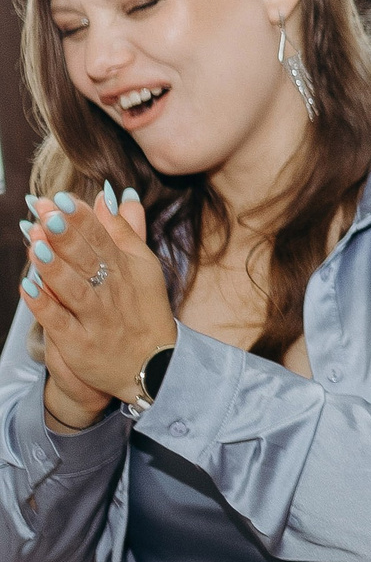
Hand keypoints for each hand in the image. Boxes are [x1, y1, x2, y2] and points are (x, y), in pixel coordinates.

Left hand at [21, 187, 173, 412]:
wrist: (153, 367)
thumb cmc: (143, 311)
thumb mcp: (143, 267)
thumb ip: (125, 230)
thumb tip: (114, 195)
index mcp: (126, 270)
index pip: (103, 239)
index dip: (82, 219)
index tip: (61, 199)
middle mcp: (112, 292)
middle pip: (87, 260)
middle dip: (66, 235)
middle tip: (46, 212)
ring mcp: (97, 319)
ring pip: (74, 290)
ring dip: (54, 268)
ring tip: (36, 245)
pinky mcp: (81, 344)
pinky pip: (60, 323)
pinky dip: (44, 306)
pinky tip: (27, 288)